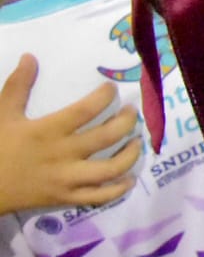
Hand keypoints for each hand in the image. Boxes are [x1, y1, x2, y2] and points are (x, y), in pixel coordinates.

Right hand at [0, 55, 140, 214]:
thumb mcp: (3, 115)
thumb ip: (18, 86)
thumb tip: (30, 57)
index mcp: (48, 131)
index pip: (86, 110)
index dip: (105, 96)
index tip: (112, 88)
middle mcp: (63, 154)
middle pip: (107, 136)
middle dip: (127, 121)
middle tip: (132, 111)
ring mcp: (67, 179)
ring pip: (111, 169)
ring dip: (130, 154)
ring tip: (136, 141)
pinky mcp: (66, 199)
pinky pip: (100, 197)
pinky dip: (119, 189)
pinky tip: (129, 178)